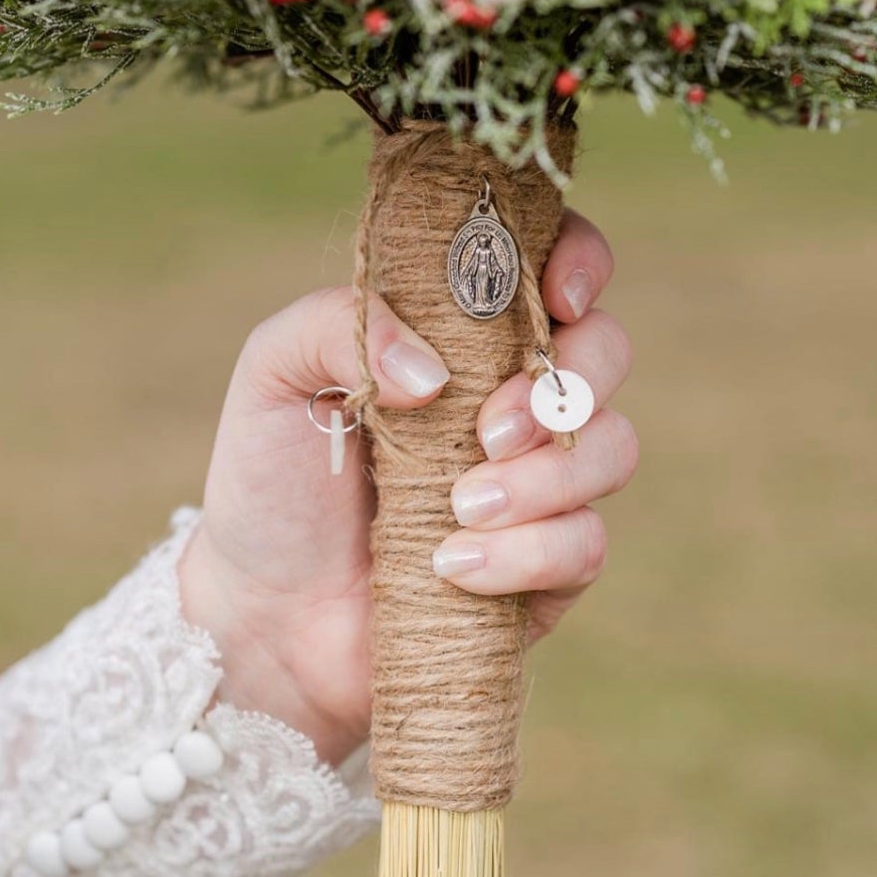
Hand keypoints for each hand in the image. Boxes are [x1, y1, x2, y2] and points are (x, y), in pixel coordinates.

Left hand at [178, 214, 636, 767]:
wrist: (263, 616)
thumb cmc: (270, 481)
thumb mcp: (274, 374)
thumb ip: (337, 325)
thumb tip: (435, 372)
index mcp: (460, 332)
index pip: (552, 263)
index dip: (579, 261)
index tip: (559, 295)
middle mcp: (514, 396)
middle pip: (607, 351)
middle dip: (567, 383)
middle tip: (489, 430)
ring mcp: (540, 483)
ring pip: (612, 448)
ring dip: (546, 477)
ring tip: (458, 507)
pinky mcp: (548, 568)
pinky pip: (586, 545)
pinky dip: (526, 553)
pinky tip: (452, 568)